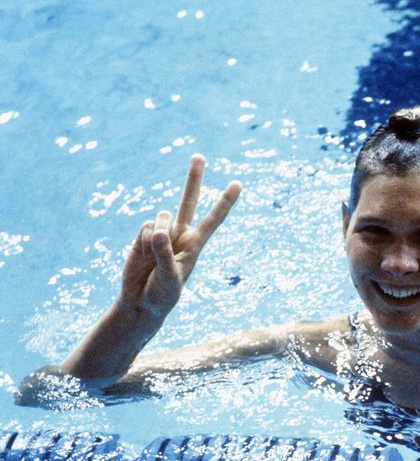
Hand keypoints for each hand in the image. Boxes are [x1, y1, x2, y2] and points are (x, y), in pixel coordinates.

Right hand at [120, 154, 241, 321]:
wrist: (141, 303)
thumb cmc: (162, 295)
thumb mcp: (169, 279)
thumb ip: (164, 254)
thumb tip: (157, 229)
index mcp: (196, 245)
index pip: (214, 220)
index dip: (225, 202)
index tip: (238, 184)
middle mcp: (181, 234)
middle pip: (188, 201)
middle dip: (193, 179)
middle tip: (199, 156)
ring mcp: (161, 233)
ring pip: (161, 216)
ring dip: (157, 236)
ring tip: (155, 258)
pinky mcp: (143, 235)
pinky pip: (145, 227)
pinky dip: (142, 242)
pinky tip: (143, 256)